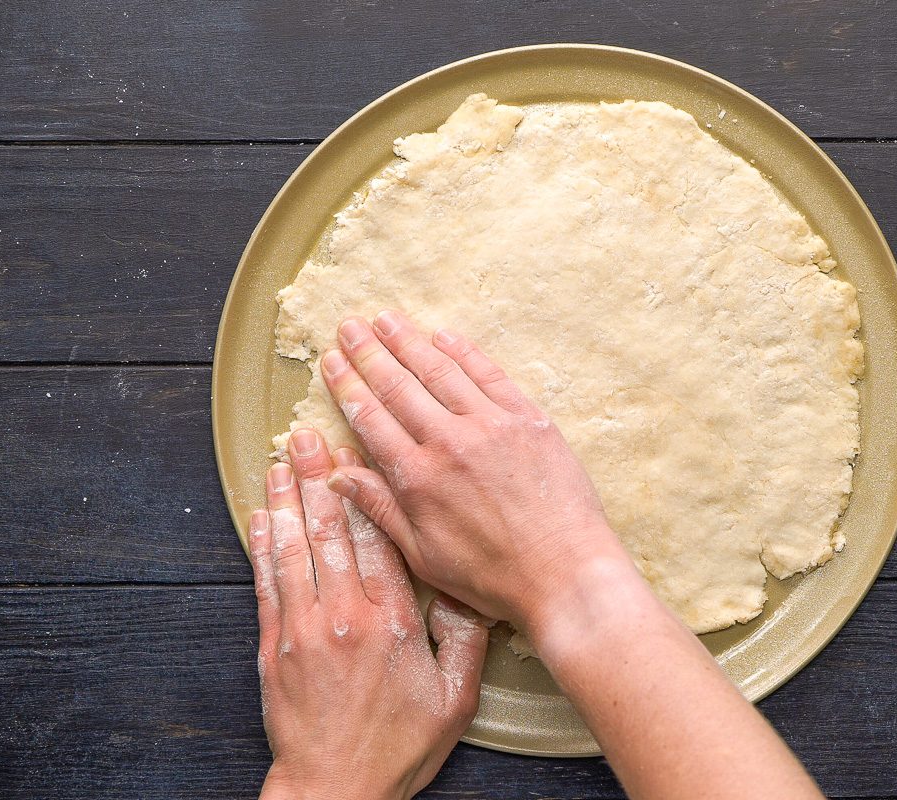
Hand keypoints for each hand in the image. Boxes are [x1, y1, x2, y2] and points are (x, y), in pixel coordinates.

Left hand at [249, 428, 488, 799]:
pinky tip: (261, 515)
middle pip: (330, 531)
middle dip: (318, 477)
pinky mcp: (274, 646)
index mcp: (392, 620)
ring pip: (293, 548)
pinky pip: (266, 582)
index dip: (365, 490)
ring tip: (281, 459)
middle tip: (308, 434)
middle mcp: (344, 614)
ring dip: (286, 499)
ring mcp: (303, 628)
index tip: (356, 453)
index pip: (377, 538)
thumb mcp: (455, 699)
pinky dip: (262, 545)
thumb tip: (475, 590)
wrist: (336, 789)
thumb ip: (465, 640)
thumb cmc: (398, 747)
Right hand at [318, 310, 628, 628]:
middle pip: (399, 386)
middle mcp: (450, 442)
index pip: (371, 419)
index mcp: (417, 478)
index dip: (348, 386)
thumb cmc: (493, 576)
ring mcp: (492, 425)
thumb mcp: (422, 554)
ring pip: (441, 371)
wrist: (565, 573)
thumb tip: (335, 473)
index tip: (332, 360)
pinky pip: (490, 375)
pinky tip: (444, 336)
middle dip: (369, 353)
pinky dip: (465, 352)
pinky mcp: (529, 420)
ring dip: (410, 341)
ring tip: (385, 318)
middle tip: (349, 326)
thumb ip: (380, 507)